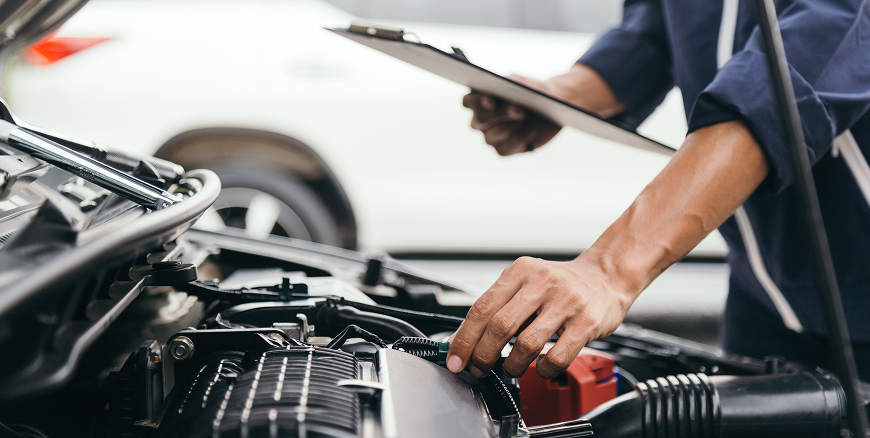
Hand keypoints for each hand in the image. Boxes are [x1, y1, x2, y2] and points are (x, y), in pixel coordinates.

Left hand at [445, 255, 632, 378]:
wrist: (607, 275)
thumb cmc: (561, 284)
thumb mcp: (526, 282)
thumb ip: (497, 306)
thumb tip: (462, 339)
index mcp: (521, 271)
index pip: (482, 307)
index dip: (464, 338)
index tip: (455, 358)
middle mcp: (542, 282)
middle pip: (499, 326)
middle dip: (482, 355)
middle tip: (478, 368)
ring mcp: (566, 302)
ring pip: (526, 344)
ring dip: (512, 365)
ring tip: (511, 368)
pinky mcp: (586, 322)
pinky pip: (557, 356)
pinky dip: (543, 369)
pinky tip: (541, 366)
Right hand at [462, 74, 561, 155]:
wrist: (552, 108)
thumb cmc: (534, 91)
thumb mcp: (527, 82)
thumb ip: (515, 81)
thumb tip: (509, 83)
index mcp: (481, 98)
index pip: (468, 101)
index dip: (476, 102)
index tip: (492, 101)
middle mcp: (481, 120)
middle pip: (479, 121)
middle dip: (499, 115)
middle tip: (520, 110)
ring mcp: (490, 136)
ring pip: (492, 136)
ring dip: (512, 127)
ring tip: (528, 118)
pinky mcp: (502, 149)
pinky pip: (504, 148)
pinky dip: (521, 138)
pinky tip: (532, 130)